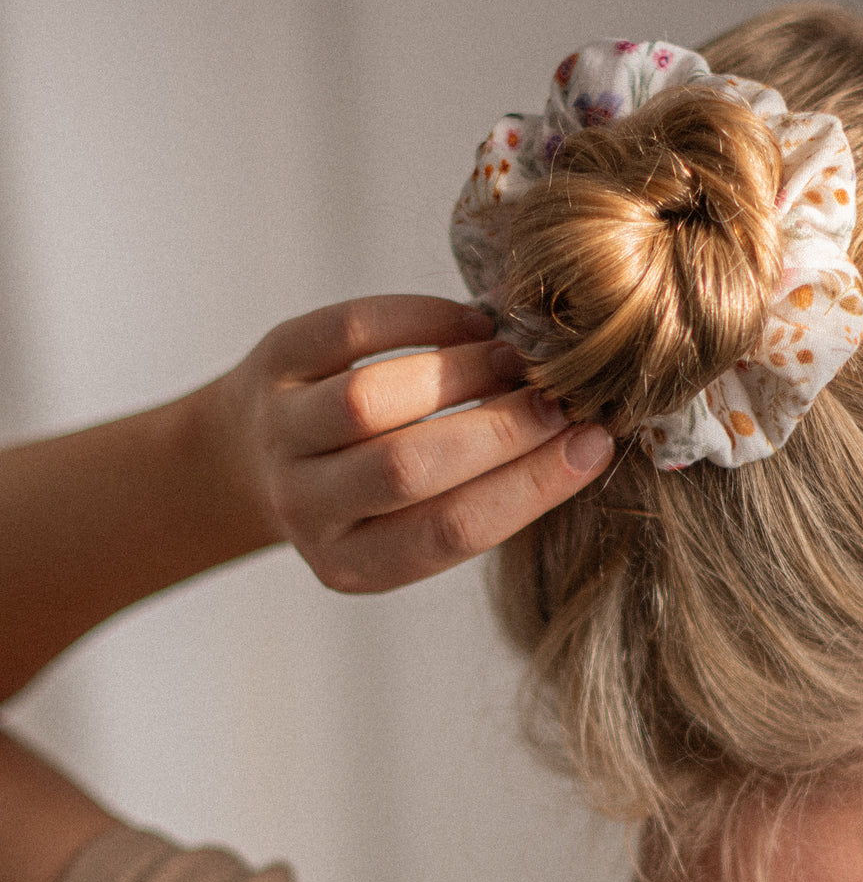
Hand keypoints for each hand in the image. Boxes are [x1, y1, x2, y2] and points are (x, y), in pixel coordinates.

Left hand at [224, 294, 613, 591]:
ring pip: (371, 401)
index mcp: (352, 562)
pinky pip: (350, 331)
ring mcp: (279, 433)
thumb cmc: (358, 493)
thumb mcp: (402, 523)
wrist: (249, 456)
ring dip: (461, 374)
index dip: (530, 487)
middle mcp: (307, 506)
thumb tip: (577, 439)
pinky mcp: (272, 364)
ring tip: (512, 360)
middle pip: (408, 469)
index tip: (593, 445)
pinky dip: (421, 319)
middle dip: (501, 429)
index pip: (450, 532)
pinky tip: (468, 324)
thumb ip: (472, 493)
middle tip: (560, 399)